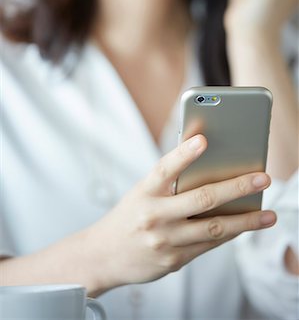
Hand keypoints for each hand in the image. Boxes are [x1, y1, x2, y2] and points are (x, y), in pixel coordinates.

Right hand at [90, 135, 275, 289]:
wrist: (104, 255)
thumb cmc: (130, 215)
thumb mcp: (142, 193)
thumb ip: (169, 181)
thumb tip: (207, 163)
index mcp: (144, 192)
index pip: (165, 168)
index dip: (184, 153)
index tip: (204, 139)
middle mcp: (154, 216)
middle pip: (201, 199)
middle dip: (236, 187)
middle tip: (263, 178)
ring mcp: (164, 241)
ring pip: (213, 228)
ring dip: (245, 221)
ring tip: (269, 214)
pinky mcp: (173, 260)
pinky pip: (208, 245)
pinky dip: (229, 234)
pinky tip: (245, 226)